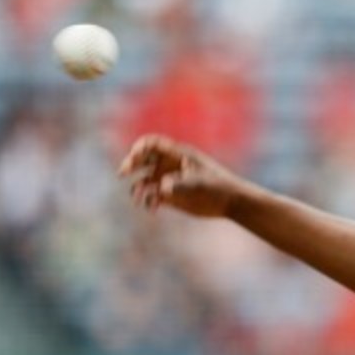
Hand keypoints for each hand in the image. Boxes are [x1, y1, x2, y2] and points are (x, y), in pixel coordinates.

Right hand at [118, 134, 251, 217]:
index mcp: (178, 155)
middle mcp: (170, 166)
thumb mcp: (199, 184)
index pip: (152, 144)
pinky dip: (149, 202)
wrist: (231, 202)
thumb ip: (178, 184)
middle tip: (123, 173)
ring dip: (137, 188)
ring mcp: (169, 181)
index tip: (134, 156)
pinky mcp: (170, 197)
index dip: (139, 147)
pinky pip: (152, 197)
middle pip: (143, 160)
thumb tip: (161, 190)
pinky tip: (152, 210)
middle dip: (131, 164)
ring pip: (144, 180)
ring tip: (137, 198)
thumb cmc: (218, 187)